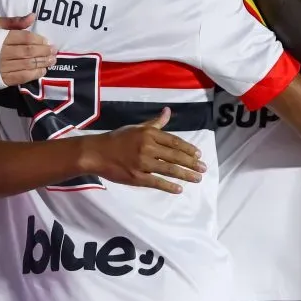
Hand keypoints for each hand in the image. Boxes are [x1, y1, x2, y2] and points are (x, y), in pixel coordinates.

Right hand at [0, 13, 55, 85]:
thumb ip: (14, 21)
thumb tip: (33, 16)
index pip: (24, 38)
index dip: (38, 40)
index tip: (47, 41)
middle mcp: (1, 53)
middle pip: (28, 52)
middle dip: (44, 51)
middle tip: (54, 51)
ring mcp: (2, 68)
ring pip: (27, 65)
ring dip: (43, 62)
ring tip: (52, 60)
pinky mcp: (3, 79)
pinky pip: (22, 77)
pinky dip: (35, 74)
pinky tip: (43, 70)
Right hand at [82, 108, 206, 193]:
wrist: (97, 153)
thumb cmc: (118, 139)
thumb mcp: (137, 128)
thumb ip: (155, 122)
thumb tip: (168, 111)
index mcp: (149, 134)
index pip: (174, 142)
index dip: (188, 149)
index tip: (199, 154)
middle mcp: (148, 147)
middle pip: (175, 156)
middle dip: (191, 163)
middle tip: (203, 168)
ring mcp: (142, 163)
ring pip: (169, 169)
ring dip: (185, 174)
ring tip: (197, 179)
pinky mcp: (136, 177)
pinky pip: (156, 182)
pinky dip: (168, 186)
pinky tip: (179, 189)